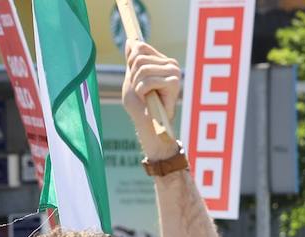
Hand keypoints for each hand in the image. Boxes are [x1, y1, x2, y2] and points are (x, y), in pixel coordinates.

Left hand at [122, 40, 181, 159]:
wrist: (149, 126)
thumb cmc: (140, 106)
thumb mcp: (132, 79)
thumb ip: (132, 61)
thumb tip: (131, 41)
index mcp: (162, 61)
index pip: (140, 47)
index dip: (130, 62)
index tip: (134, 77)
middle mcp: (171, 64)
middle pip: (138, 57)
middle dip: (133, 77)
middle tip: (141, 92)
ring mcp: (174, 72)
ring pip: (142, 69)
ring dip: (137, 86)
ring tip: (146, 96)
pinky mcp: (174, 82)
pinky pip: (147, 81)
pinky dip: (142, 92)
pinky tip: (149, 100)